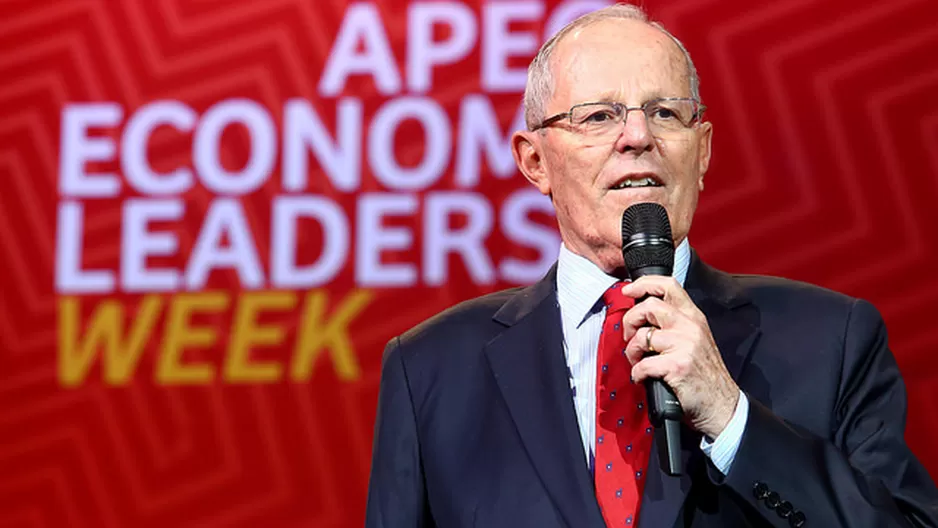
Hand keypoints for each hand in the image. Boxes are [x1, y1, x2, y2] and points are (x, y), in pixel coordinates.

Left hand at [620, 276, 739, 438]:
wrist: (722, 405)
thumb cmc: (704, 375)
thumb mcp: (694, 340)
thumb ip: (674, 324)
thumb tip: (641, 315)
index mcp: (694, 317)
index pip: (669, 285)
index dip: (644, 284)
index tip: (628, 291)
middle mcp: (690, 326)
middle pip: (649, 306)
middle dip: (630, 320)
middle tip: (630, 336)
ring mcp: (685, 345)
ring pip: (642, 336)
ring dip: (632, 352)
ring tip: (638, 362)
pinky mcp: (678, 366)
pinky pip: (643, 364)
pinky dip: (637, 373)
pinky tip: (644, 378)